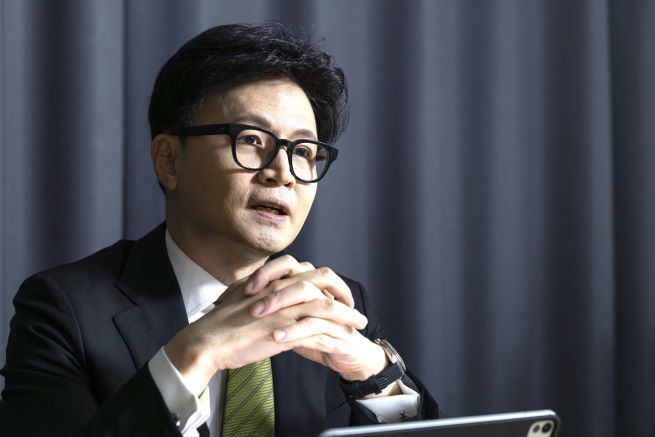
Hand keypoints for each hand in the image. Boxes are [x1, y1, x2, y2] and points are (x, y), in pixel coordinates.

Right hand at [164, 256, 366, 394]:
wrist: (206, 341)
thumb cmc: (220, 322)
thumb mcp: (242, 297)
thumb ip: (260, 290)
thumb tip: (271, 292)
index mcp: (273, 280)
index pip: (308, 271)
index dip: (326, 281)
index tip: (334, 292)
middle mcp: (282, 289)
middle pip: (324, 281)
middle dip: (343, 291)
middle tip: (353, 305)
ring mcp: (284, 310)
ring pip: (327, 306)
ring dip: (347, 316)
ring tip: (360, 325)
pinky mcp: (285, 331)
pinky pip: (318, 333)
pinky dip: (335, 337)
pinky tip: (345, 344)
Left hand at [244, 257, 398, 395]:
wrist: (348, 354)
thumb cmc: (315, 334)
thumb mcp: (289, 319)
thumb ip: (270, 306)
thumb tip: (238, 299)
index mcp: (310, 284)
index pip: (288, 266)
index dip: (266, 272)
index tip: (244, 287)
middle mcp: (323, 292)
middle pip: (300, 279)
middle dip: (273, 289)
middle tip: (249, 300)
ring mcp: (333, 309)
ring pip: (310, 298)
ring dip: (282, 306)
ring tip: (258, 316)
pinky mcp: (340, 329)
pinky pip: (316, 326)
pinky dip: (295, 330)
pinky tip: (277, 337)